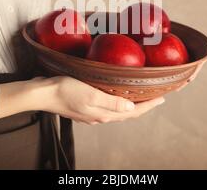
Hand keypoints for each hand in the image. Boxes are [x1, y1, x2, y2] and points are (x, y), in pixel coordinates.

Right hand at [42, 76, 164, 124]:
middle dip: (144, 105)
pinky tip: (117, 94)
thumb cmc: (65, 90)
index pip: (134, 112)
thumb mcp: (91, 95)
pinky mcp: (85, 106)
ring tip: (142, 95)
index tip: (163, 98)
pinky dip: (118, 101)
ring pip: (118, 110)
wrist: (42, 93)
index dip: (150, 105)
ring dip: (132, 104)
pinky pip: (107, 106)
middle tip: (157, 96)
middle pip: (128, 113)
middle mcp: (100, 116)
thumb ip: (112, 103)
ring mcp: (92, 112)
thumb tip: (132, 109)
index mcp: (104, 114)